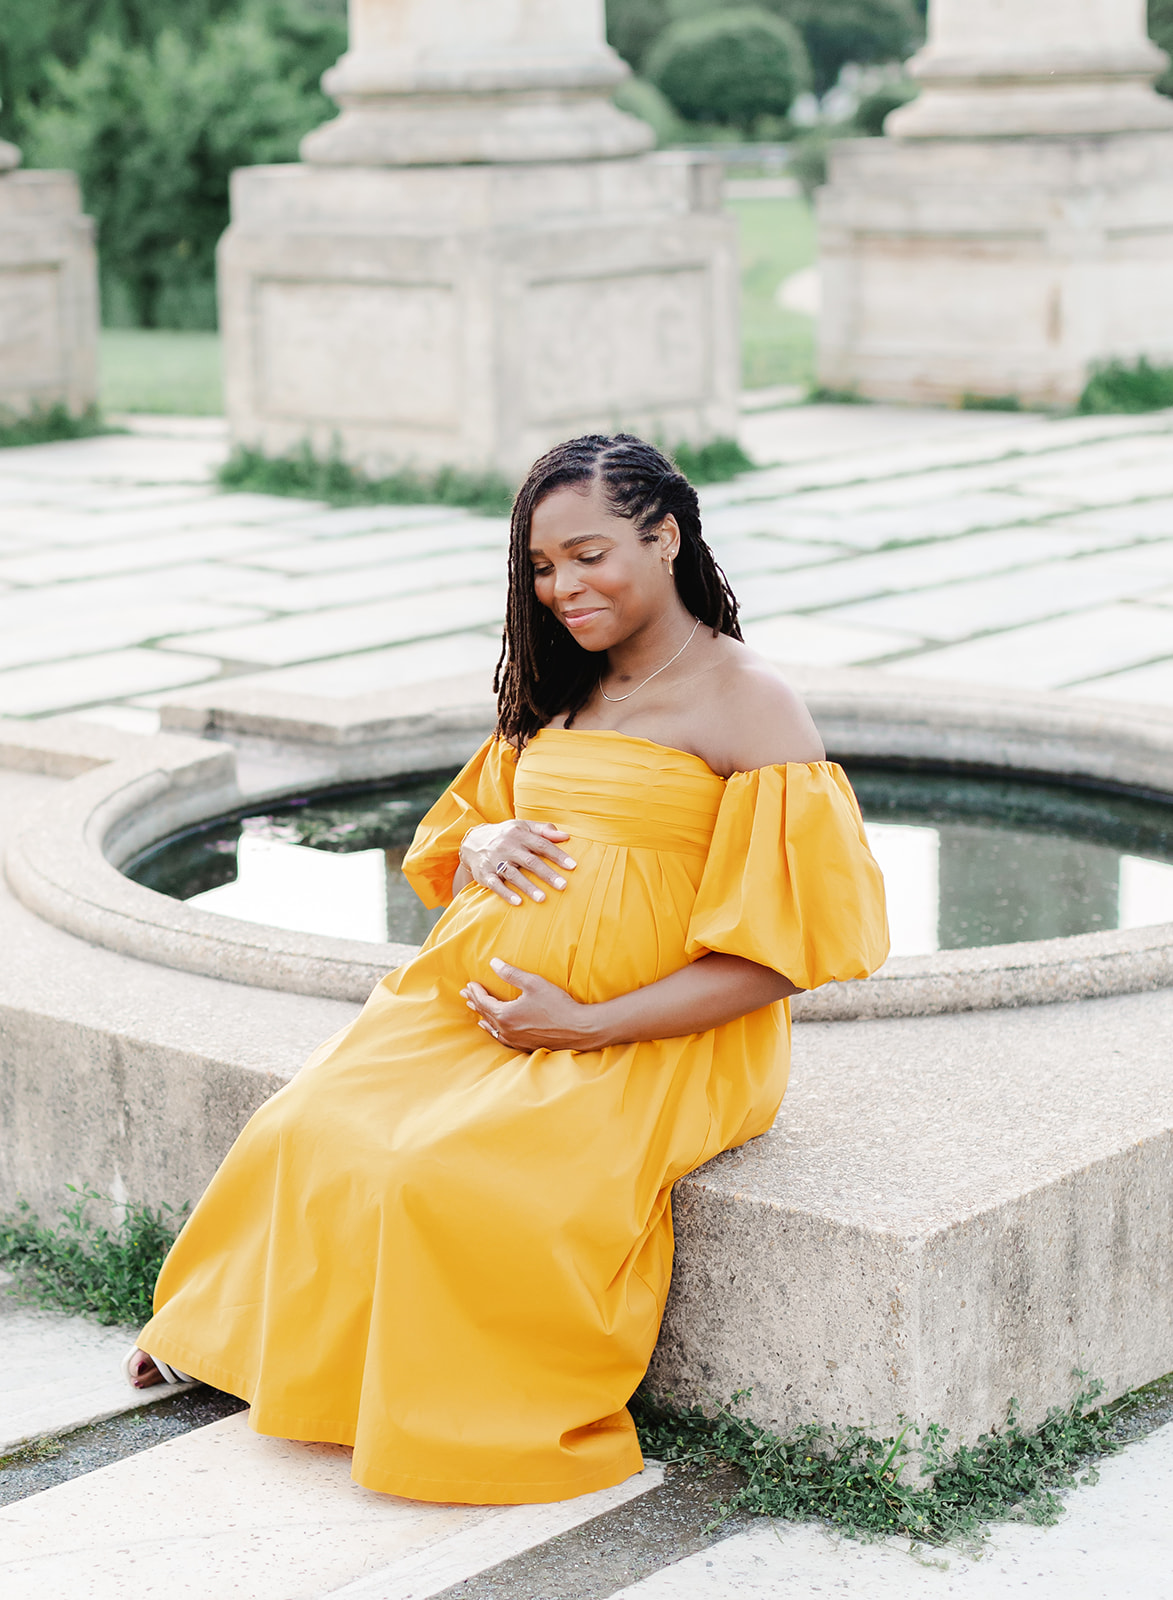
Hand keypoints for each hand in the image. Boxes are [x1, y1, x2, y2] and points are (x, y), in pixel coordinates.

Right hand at [459, 820, 575, 906]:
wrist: (472, 841)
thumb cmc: (506, 836)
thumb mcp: (522, 827)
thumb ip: (544, 830)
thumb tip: (566, 836)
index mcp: (519, 834)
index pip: (541, 844)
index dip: (557, 855)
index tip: (573, 866)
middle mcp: (507, 846)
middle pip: (529, 861)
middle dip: (547, 874)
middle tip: (563, 885)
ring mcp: (495, 860)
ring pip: (513, 874)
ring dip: (528, 887)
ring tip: (543, 899)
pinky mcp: (484, 873)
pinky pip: (495, 884)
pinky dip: (506, 893)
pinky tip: (518, 902)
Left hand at [461, 959, 600, 1051]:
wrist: (578, 1029)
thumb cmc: (557, 1005)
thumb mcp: (534, 983)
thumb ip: (511, 973)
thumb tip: (493, 963)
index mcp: (505, 1015)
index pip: (484, 1001)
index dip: (476, 991)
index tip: (470, 983)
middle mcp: (507, 1030)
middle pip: (485, 1014)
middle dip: (475, 1002)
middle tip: (465, 995)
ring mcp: (515, 1040)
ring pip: (492, 1028)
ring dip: (483, 1017)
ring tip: (476, 1011)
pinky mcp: (524, 1046)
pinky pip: (502, 1038)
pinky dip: (494, 1031)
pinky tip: (494, 1030)